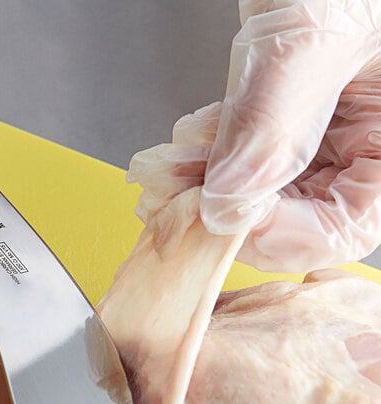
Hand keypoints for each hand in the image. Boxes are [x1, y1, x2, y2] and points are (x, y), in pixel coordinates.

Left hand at [129, 0, 380, 271]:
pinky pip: (242, 167)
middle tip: (177, 189)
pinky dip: (208, 159)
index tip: (220, 212)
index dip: (279, 235)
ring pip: (257, 198)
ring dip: (206, 185)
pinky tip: (189, 140)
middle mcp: (362, 153)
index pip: (344, 231)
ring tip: (173, 162)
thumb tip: (228, 205)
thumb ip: (272, 122)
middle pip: (293, 222)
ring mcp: (323, 144)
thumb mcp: (313, 37)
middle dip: (225, 207)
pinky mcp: (285, 132)